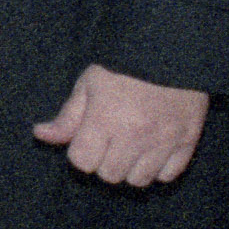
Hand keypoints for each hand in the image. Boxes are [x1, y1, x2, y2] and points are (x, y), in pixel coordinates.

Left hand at [32, 63, 208, 186]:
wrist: (169, 47)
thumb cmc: (123, 65)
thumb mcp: (88, 84)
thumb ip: (67, 116)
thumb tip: (41, 135)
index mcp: (105, 119)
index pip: (83, 161)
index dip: (81, 151)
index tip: (87, 137)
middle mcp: (135, 135)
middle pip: (110, 175)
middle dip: (104, 161)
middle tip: (110, 140)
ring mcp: (164, 140)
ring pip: (139, 180)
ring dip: (130, 168)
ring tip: (131, 146)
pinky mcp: (188, 141)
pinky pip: (168, 175)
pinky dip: (158, 168)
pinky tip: (152, 149)